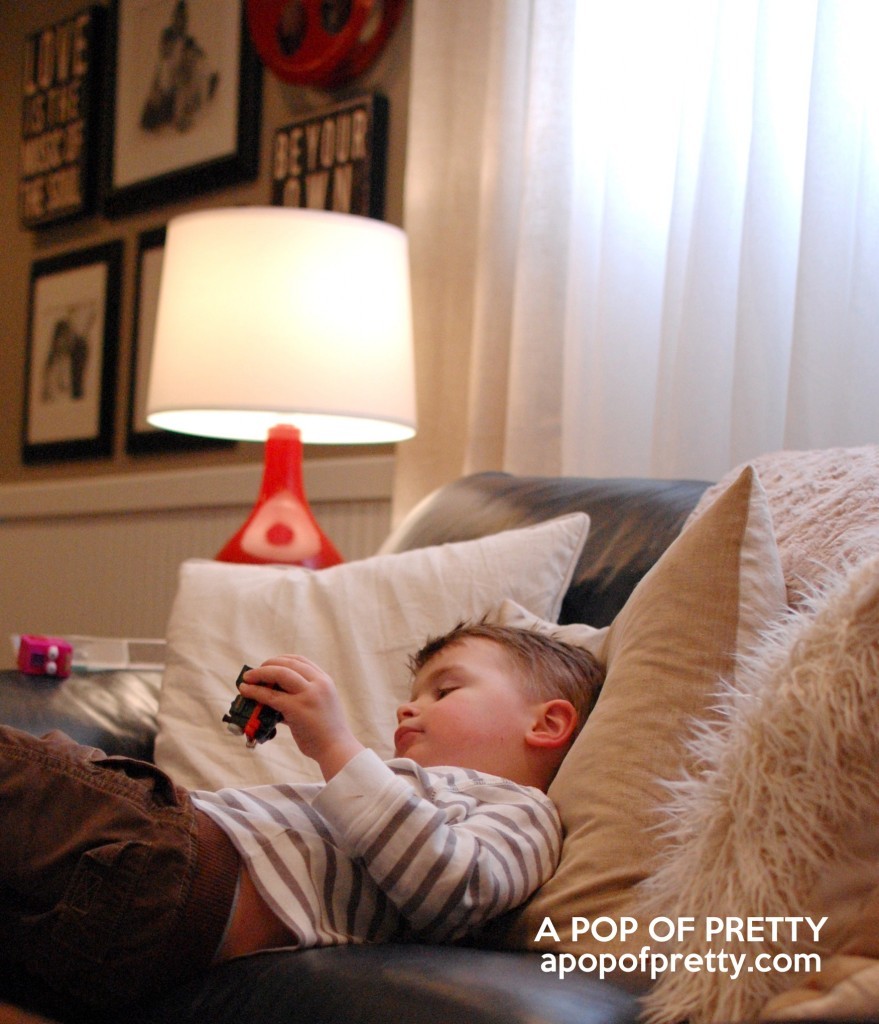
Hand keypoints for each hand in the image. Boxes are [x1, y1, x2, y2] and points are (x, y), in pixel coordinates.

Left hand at [238, 656, 363, 779]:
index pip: (300, 661)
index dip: (281, 659)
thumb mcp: (320, 705)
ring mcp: (308, 695)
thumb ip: (301, 697)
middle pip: (288, 664)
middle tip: (254, 672)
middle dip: (268, 664)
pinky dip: (255, 691)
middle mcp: (318, 683)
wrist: (336, 749)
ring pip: (279, 673)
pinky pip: (271, 696)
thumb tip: (274, 697)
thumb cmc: (326, 732)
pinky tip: (246, 691)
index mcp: (325, 681)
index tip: (269, 664)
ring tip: (247, 678)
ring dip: (260, 673)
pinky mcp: (297, 708)